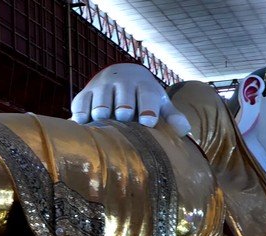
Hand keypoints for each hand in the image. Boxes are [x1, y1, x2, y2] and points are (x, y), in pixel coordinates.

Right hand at [70, 63, 190, 135]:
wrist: (120, 74)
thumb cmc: (143, 95)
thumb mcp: (159, 102)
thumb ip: (171, 116)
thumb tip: (184, 131)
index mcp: (143, 85)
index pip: (146, 96)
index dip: (147, 109)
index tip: (148, 122)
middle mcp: (121, 83)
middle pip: (122, 99)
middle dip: (123, 109)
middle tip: (124, 120)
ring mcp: (101, 87)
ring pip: (100, 102)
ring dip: (102, 113)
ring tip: (103, 124)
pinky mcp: (84, 95)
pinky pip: (80, 106)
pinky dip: (81, 116)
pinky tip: (84, 126)